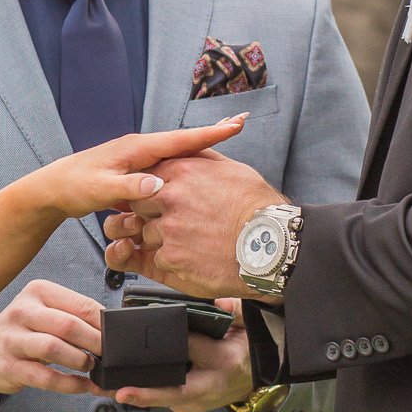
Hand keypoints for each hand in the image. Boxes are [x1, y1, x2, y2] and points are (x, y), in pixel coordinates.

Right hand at [0, 279, 102, 398]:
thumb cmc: (23, 330)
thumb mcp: (45, 311)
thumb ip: (73, 315)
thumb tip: (110, 329)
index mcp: (38, 292)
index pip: (80, 305)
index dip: (103, 324)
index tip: (116, 336)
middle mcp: (23, 311)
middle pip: (68, 326)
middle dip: (95, 343)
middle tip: (107, 354)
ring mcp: (13, 339)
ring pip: (53, 348)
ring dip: (79, 360)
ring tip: (90, 366)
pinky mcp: (9, 366)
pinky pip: (45, 377)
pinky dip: (69, 384)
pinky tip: (81, 385)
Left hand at [36, 116, 245, 225]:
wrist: (53, 190)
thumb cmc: (73, 187)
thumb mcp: (99, 190)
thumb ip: (127, 188)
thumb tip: (157, 184)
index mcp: (135, 148)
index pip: (179, 139)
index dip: (208, 133)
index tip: (236, 124)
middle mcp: (139, 148)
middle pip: (183, 139)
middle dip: (211, 131)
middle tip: (241, 122)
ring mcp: (138, 158)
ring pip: (177, 151)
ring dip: (201, 144)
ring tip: (228, 136)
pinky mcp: (135, 170)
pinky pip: (167, 164)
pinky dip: (186, 160)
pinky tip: (198, 164)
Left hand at [104, 153, 287, 294]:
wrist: (273, 245)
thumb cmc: (258, 208)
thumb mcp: (231, 169)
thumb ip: (202, 159)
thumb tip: (192, 149)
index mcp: (182, 172)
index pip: (146, 176)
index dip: (149, 190)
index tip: (154, 200)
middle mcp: (170, 198)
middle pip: (138, 205)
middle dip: (148, 215)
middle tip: (167, 223)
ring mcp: (169, 229)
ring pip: (145, 235)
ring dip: (157, 241)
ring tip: (184, 244)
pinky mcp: (172, 258)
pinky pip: (154, 260)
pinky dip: (166, 263)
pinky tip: (186, 259)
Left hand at [112, 310, 256, 411]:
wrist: (255, 375)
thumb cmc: (246, 348)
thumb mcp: (246, 326)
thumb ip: (233, 311)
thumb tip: (221, 303)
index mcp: (223, 363)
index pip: (193, 350)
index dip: (172, 344)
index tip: (147, 339)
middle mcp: (208, 388)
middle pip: (173, 392)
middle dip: (144, 393)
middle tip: (118, 391)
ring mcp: (196, 402)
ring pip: (161, 400)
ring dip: (132, 394)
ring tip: (102, 386)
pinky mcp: (186, 406)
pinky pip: (160, 400)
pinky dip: (139, 394)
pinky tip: (114, 387)